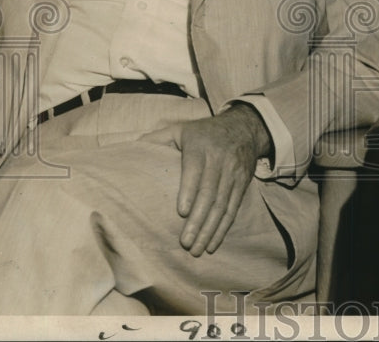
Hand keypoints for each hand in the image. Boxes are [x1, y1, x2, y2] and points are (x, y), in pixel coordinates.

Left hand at [139, 104, 271, 255]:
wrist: (244, 128)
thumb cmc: (204, 132)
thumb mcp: (180, 129)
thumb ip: (157, 138)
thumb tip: (133, 150)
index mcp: (200, 147)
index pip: (195, 170)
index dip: (189, 191)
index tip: (181, 212)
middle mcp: (220, 160)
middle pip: (210, 193)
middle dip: (198, 220)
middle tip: (185, 243)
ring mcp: (234, 173)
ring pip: (223, 204)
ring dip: (210, 229)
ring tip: (197, 250)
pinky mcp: (243, 183)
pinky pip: (233, 208)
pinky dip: (223, 228)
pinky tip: (213, 243)